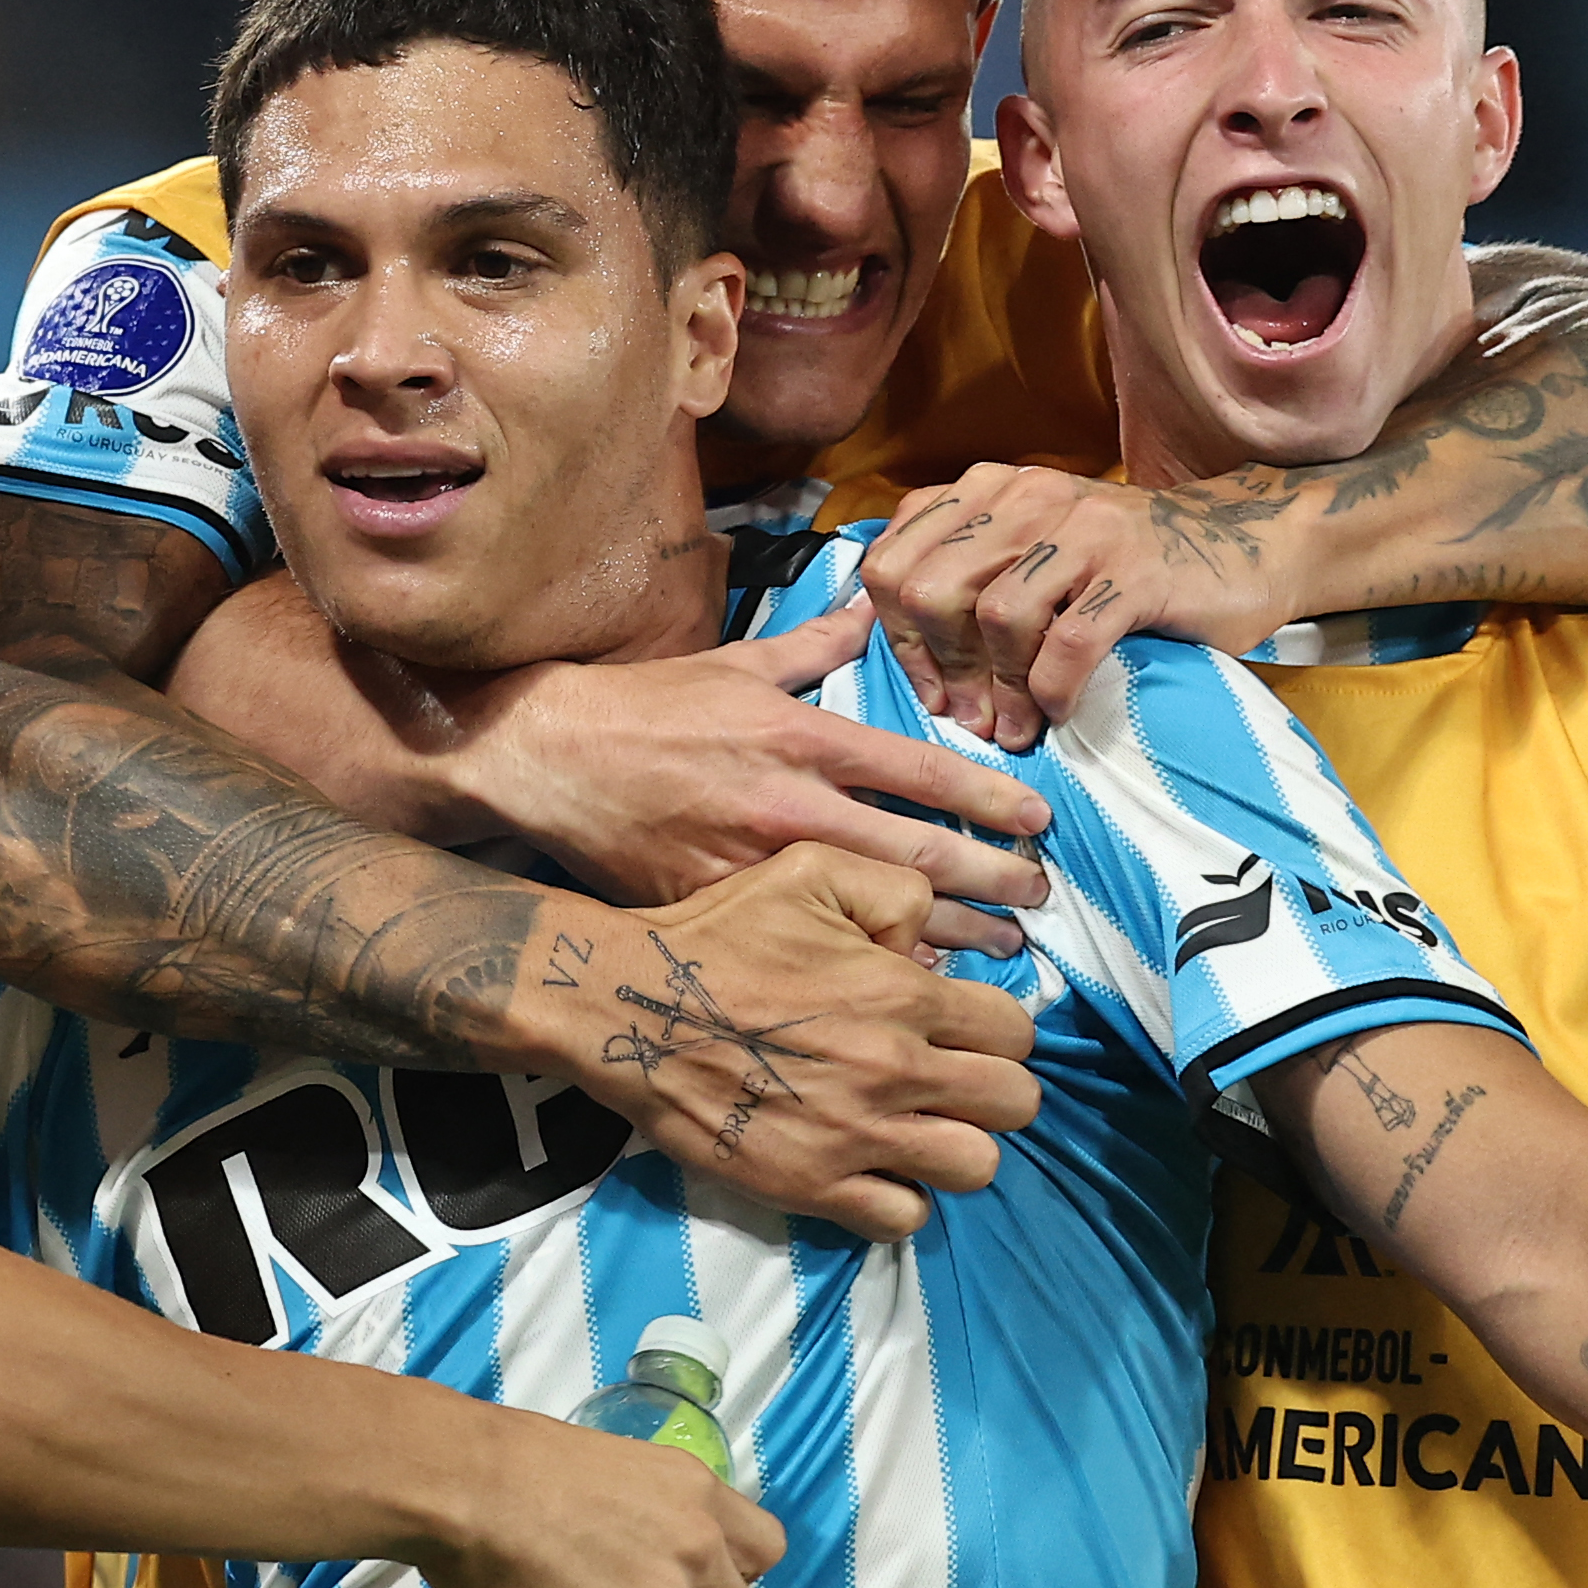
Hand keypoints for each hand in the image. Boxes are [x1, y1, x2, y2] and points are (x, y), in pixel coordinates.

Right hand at [446, 599, 1052, 956]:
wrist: (547, 758)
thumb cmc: (645, 708)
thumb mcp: (736, 664)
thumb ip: (814, 642)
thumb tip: (870, 604)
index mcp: (800, 736)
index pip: (918, 769)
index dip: (987, 797)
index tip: (1038, 821)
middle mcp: (788, 802)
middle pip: (914, 852)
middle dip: (988, 880)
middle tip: (1040, 899)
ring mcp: (754, 862)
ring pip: (870, 912)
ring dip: (946, 935)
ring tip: (1000, 952)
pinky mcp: (719, 904)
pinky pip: (808, 945)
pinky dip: (864, 964)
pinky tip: (911, 983)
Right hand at [531, 841, 1041, 1239]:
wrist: (629, 1006)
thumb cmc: (719, 933)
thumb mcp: (812, 870)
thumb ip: (895, 891)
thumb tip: (936, 950)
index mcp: (905, 992)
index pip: (1016, 1031)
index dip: (999, 1032)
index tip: (967, 1032)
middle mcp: (896, 1069)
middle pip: (1015, 1104)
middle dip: (996, 1092)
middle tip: (955, 1084)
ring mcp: (857, 1135)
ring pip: (975, 1167)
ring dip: (958, 1149)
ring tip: (923, 1130)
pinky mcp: (813, 1186)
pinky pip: (903, 1219)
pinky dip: (901, 1200)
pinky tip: (877, 1169)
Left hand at [866, 462, 1298, 748]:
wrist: (1241, 545)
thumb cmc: (1124, 565)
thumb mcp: (1032, 554)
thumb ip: (968, 579)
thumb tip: (909, 661)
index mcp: (987, 491)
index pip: (893, 562)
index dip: (896, 638)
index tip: (929, 689)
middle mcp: (1026, 496)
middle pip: (930, 589)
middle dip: (940, 667)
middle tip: (966, 716)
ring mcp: (1084, 528)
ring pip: (995, 615)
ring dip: (1000, 690)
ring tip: (1013, 728)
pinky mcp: (1136, 570)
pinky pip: (1069, 642)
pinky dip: (1053, 690)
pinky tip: (1059, 711)